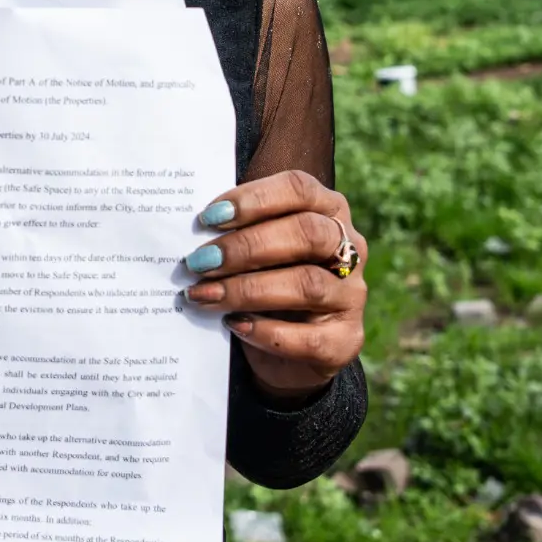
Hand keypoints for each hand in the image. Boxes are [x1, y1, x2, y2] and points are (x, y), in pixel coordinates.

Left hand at [180, 170, 366, 401]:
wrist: (289, 351)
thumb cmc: (264, 282)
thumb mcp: (253, 253)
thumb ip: (234, 234)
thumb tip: (189, 232)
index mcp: (326, 211)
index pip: (298, 189)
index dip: (254, 199)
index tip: (209, 218)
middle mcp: (349, 248)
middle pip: (307, 233)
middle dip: (247, 246)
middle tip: (199, 261)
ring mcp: (352, 296)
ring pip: (306, 284)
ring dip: (247, 289)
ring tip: (203, 295)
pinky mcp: (346, 340)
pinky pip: (310, 337)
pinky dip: (267, 333)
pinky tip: (234, 326)